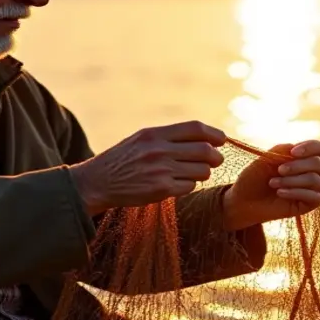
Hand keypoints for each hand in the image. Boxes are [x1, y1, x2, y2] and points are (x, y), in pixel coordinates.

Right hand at [69, 120, 226, 214]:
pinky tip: (177, 185)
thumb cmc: (122, 160)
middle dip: (215, 156)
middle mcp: (159, 150)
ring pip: (201, 170)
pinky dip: (188, 185)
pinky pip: (189, 186)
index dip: (214, 134)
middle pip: (204, 150)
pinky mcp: (160, 190)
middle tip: (216, 160)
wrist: (97, 182)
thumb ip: (169, 137)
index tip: (221, 139)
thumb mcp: (142, 140)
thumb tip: (203, 138)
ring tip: (191, 173)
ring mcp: (161, 170)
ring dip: (202, 173)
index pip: (195, 129)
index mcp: (155, 134)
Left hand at [222, 140, 319, 231]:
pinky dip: (298, 193)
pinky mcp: (308, 205)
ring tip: (274, 183)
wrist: (243, 200)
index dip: (310, 148)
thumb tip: (296, 146)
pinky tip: (280, 193)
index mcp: (301, 157)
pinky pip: (317, 198)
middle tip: (279, 170)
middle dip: (299, 166)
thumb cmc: (254, 177)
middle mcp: (310, 172)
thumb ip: (282, 151)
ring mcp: (310, 189)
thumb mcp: (265, 159)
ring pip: (319, 181)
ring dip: (295, 181)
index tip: (293, 152)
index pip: (319, 148)